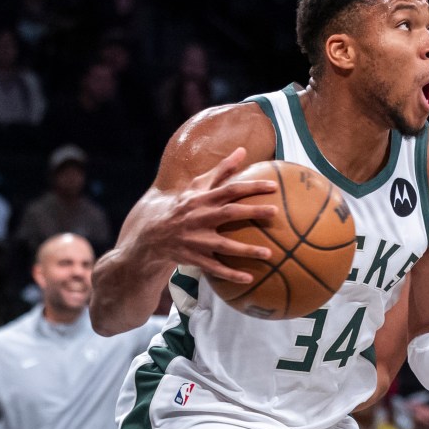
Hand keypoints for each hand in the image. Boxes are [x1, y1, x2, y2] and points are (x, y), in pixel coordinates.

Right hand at [145, 148, 279, 283]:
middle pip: (229, 213)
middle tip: (275, 212)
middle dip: (252, 212)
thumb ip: (221, 170)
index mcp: (202, 199)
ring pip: (224, 245)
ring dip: (246, 250)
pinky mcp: (194, 258)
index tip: (274, 186)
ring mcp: (196, 240)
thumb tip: (242, 150)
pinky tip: (249, 278)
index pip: (230, 189)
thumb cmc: (182, 207)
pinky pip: (214, 268)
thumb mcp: (197, 187)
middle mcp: (200, 218)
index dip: (251, 187)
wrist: (152, 234)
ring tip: (269, 254)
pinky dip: (230, 274)